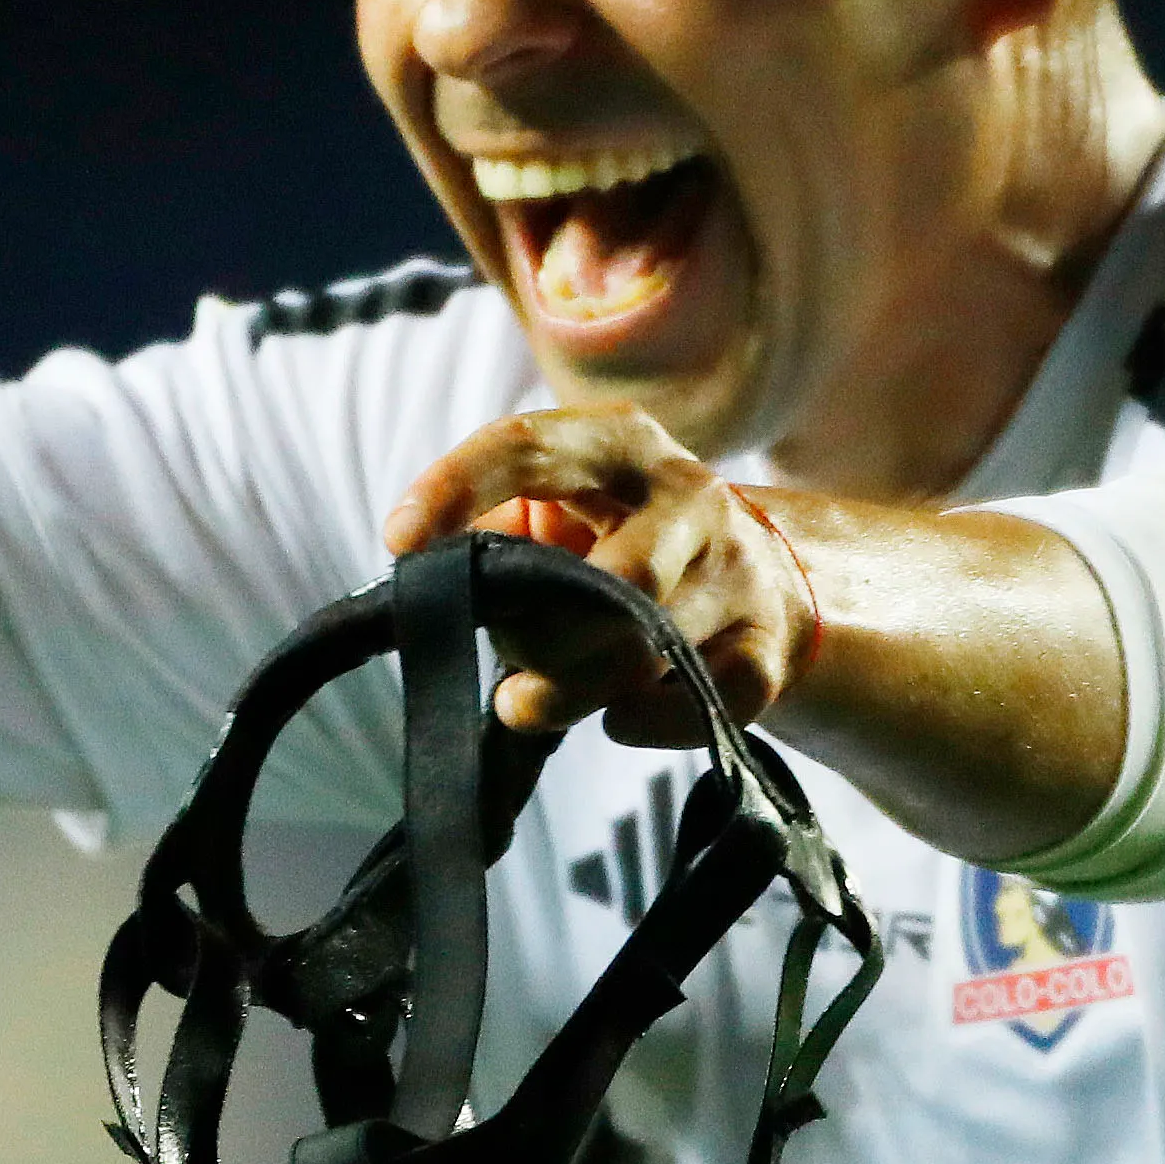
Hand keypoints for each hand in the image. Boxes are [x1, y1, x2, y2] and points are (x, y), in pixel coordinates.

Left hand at [384, 410, 825, 744]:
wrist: (758, 581)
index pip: (529, 445)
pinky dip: (640, 722)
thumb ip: (499, 532)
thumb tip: (442, 575)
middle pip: (612, 576)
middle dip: (543, 640)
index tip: (399, 542)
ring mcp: (735, 568)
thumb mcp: (562, 511)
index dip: (457, 488)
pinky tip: (616, 715)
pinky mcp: (765, 646)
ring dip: (575, 690)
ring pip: (647, 649)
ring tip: (533, 703)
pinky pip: (693, 702)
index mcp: (619, 441)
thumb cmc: (622, 541)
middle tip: (504, 678)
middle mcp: (688, 492)